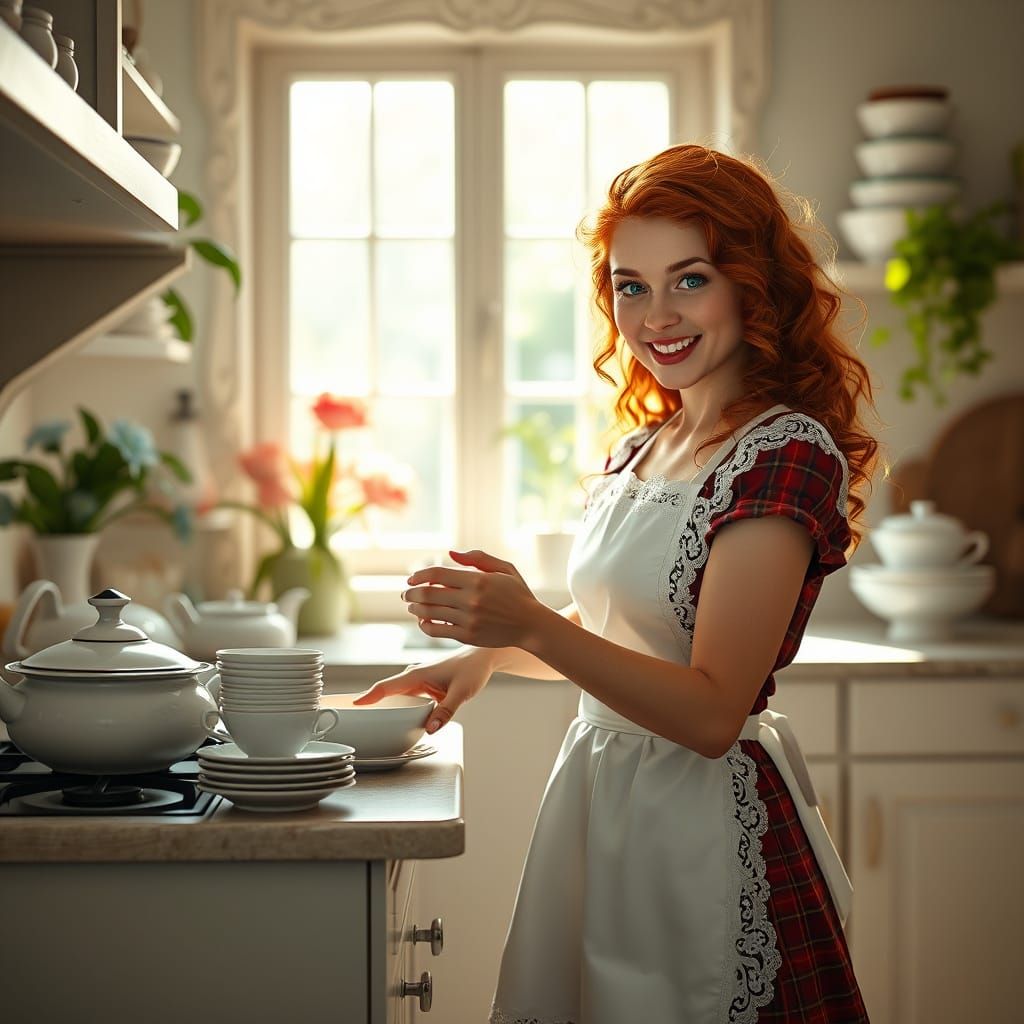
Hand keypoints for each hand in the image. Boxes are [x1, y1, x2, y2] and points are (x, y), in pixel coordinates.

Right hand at [352, 647, 492, 733]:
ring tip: (370, 721)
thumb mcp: (462, 692)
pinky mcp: (425, 686)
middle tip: (354, 719)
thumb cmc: (472, 669)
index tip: (352, 706)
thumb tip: (431, 729)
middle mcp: (414, 676)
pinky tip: (398, 718)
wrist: (482, 657)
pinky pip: (406, 697)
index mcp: (417, 674)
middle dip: (371, 703)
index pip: (386, 686)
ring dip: (385, 705)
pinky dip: (399, 706)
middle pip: (387, 692)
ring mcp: (419, 680)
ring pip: (396, 695)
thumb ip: (446, 711)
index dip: (368, 697)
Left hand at [402, 549, 544, 648]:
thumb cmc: (518, 593)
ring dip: (415, 609)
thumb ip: (478, 558)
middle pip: (428, 595)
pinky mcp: (468, 636)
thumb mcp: (505, 569)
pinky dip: (425, 625)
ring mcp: (468, 620)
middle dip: (411, 594)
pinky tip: (423, 621)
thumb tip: (450, 554)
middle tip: (406, 594)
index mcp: (478, 580)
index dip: (419, 576)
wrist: (532, 625)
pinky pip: (437, 631)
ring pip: (429, 613)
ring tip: (412, 607)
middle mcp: (471, 600)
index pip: (437, 575)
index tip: (411, 579)